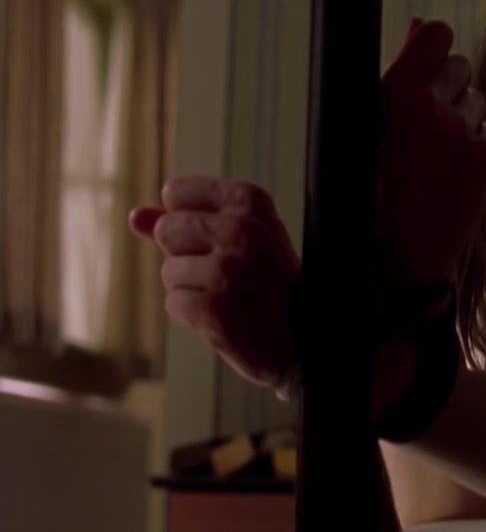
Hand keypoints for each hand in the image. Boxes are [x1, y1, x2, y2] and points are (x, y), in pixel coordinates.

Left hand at [128, 178, 300, 390]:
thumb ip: (187, 220)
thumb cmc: (271, 283)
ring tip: (233, 297)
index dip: (188, 220)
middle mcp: (242, 230)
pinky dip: (196, 316)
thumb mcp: (243, 238)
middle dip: (187, 255)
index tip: (219, 238)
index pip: (176, 192)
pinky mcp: (214, 308)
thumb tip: (134, 216)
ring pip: (170, 272)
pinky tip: (228, 318)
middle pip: (167, 230)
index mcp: (250, 202)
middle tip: (230, 273)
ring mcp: (228, 270)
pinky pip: (175, 304)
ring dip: (193, 289)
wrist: (306, 338)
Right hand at [380, 17, 485, 288]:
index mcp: (393, 93)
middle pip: (459, 64)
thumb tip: (420, 20)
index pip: (437, 33)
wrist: (398, 254)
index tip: (427, 59)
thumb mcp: (368, 122)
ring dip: (460, 115)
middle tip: (425, 121)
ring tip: (434, 152)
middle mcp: (432, 108)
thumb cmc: (371, 185)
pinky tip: (450, 170)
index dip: (433, 44)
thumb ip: (400, 68)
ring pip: (476, 98)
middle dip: (446, 83)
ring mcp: (463, 134)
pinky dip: (474, 143)